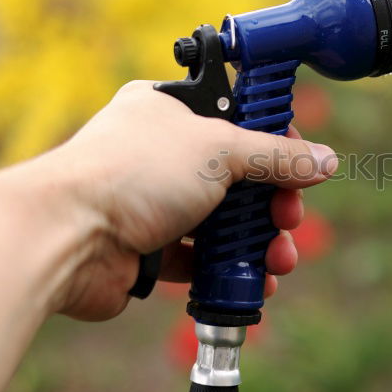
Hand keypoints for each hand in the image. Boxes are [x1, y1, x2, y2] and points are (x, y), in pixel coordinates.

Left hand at [38, 81, 336, 319]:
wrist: (66, 237)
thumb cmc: (131, 173)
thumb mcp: (218, 152)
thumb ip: (275, 158)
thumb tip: (325, 160)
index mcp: (169, 109)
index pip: (236, 114)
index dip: (273, 138)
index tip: (301, 161)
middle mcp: (159, 153)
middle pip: (236, 176)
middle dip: (273, 203)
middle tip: (289, 218)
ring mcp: (151, 203)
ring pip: (222, 221)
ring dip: (258, 242)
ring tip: (280, 260)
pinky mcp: (147, 249)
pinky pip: (200, 259)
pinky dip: (229, 270)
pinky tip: (257, 282)